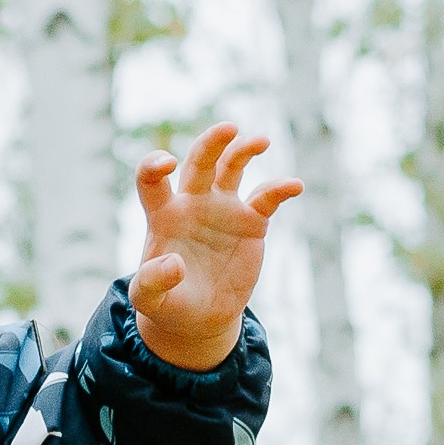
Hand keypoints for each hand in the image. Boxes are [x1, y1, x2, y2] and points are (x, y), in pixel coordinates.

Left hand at [128, 123, 301, 371]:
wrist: (199, 316)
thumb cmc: (167, 303)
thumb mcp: (148, 300)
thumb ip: (151, 282)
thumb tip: (174, 264)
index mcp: (163, 216)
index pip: (151, 179)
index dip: (154, 165)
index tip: (168, 164)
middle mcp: (193, 203)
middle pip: (200, 161)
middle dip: (212, 142)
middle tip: (228, 128)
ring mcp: (223, 209)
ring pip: (232, 167)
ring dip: (245, 150)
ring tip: (260, 141)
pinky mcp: (250, 222)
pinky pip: (267, 198)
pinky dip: (280, 188)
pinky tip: (294, 185)